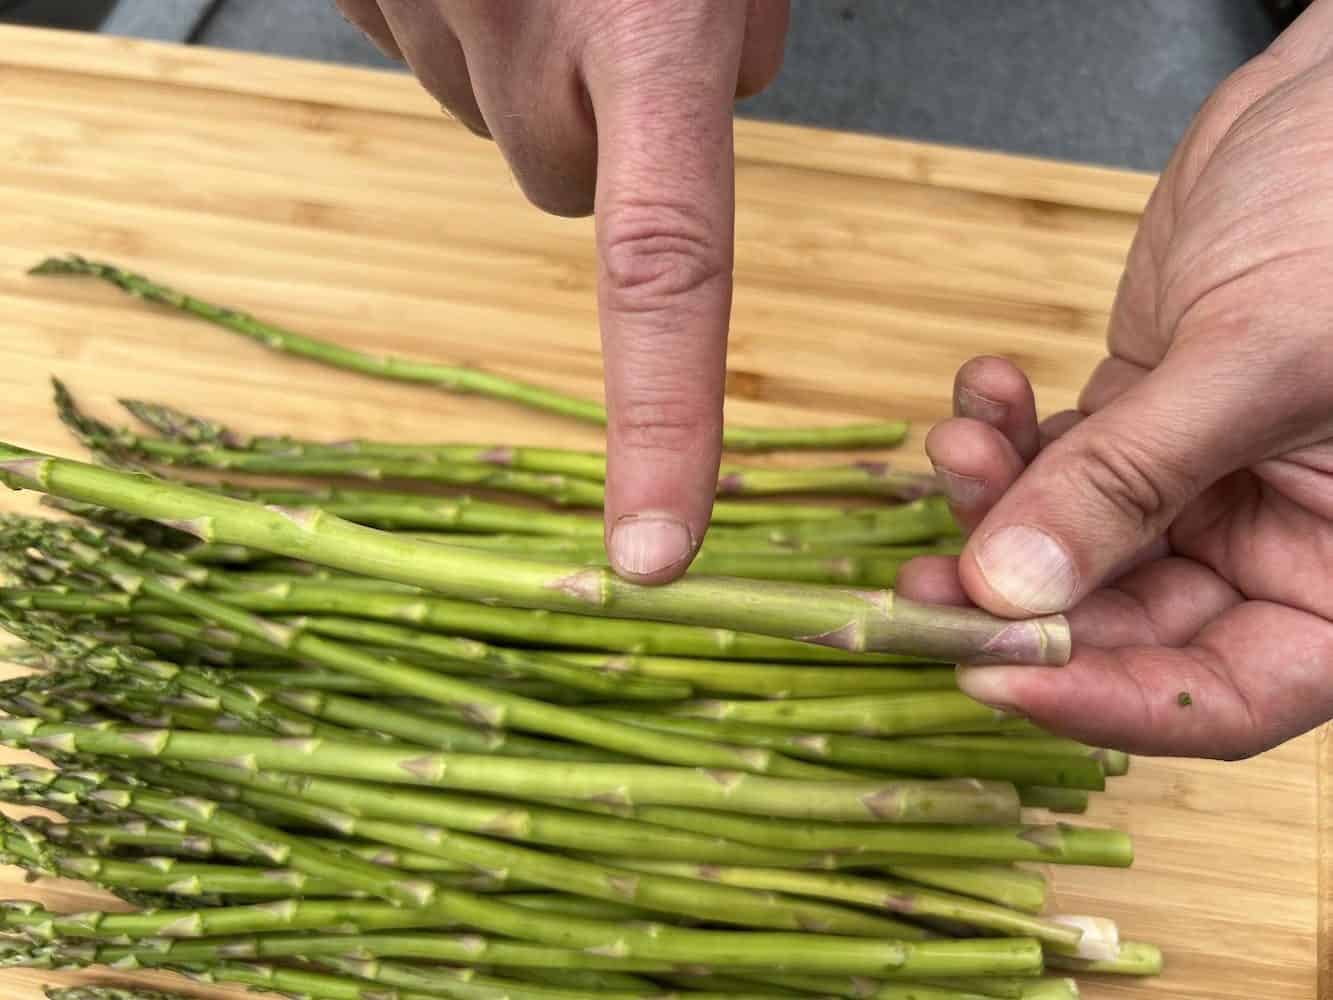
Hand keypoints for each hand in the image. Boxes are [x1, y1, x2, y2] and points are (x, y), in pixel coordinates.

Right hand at [335, 0, 789, 581]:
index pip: (665, 276)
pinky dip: (458, 17)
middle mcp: (527, 40)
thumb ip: (728, 44)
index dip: (661, 428)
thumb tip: (718, 97)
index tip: (652, 554)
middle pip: (556, 184)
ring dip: (528, 68)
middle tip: (621, 23)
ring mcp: (428, 9)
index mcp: (651, 30)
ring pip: (491, 117)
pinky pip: (414, 45)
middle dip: (591, 134)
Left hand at [898, 6, 1332, 759]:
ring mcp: (1199, 482)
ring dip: (995, 504)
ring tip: (953, 449)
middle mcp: (1273, 542)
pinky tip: (984, 392)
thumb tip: (1009, 593)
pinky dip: (1007, 434)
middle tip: (922, 582)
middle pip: (1122, 625)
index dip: (1104, 703)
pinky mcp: (1142, 420)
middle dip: (1013, 600)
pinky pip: (1054, 458)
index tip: (988, 678)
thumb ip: (1133, 483)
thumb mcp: (1259, 362)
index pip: (1224, 696)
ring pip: (1069, 542)